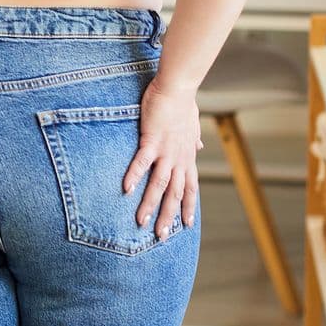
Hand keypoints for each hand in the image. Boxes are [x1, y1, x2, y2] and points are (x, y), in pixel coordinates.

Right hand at [123, 78, 201, 240]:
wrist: (177, 88)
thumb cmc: (183, 104)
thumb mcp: (193, 125)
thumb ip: (194, 139)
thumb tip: (199, 145)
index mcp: (187, 157)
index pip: (190, 188)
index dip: (188, 207)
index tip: (186, 225)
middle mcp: (179, 159)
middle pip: (175, 194)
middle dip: (169, 217)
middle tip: (162, 236)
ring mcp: (166, 152)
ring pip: (159, 185)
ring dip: (151, 204)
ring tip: (141, 221)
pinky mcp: (151, 140)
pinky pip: (142, 162)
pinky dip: (134, 176)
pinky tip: (126, 189)